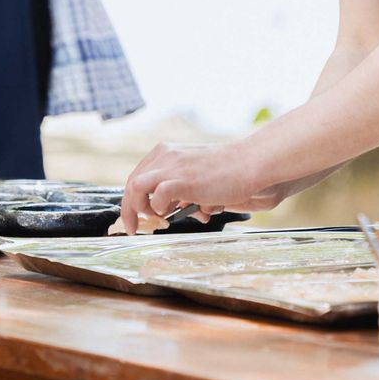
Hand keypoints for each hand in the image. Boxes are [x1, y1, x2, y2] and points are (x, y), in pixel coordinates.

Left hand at [121, 141, 266, 234]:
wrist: (248, 162)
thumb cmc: (228, 170)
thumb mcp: (195, 171)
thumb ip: (180, 185)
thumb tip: (173, 208)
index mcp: (166, 152)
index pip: (137, 176)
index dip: (133, 198)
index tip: (136, 215)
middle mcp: (165, 156)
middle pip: (131, 183)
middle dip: (130, 209)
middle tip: (135, 227)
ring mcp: (171, 167)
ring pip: (135, 187)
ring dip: (138, 207)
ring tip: (154, 219)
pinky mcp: (181, 181)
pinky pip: (156, 197)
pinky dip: (160, 208)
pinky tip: (173, 212)